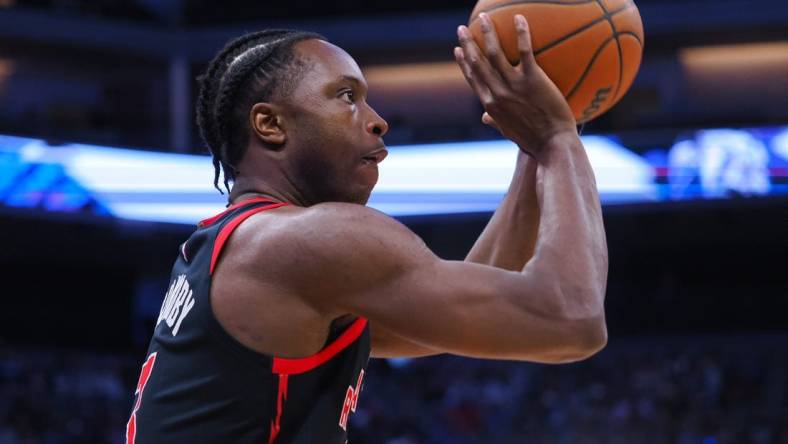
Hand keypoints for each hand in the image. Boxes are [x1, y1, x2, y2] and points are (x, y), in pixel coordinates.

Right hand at [455, 14, 576, 157]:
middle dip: (468, 43)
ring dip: (487, 33)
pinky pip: (525, 51)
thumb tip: (485, 118)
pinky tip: (520, 18)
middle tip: (463, 28)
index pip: (473, 79)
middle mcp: (497, 94)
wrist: (552, 145)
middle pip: (478, 63)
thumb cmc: (534, 141)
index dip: (464, 63)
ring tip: (483, 18)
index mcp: (490, 105)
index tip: (458, 50)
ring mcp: (513, 86)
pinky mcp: (532, 80)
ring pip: (495, 54)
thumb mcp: (509, 132)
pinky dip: (521, 33)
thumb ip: (496, 122)